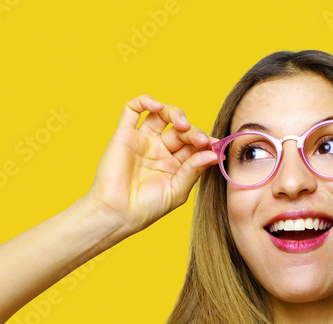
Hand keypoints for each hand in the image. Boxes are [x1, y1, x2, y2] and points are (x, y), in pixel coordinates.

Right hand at [86, 95, 218, 236]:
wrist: (117, 213)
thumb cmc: (146, 208)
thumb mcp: (177, 191)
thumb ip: (194, 170)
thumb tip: (213, 154)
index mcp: (174, 164)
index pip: (194, 145)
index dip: (205, 142)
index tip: (215, 145)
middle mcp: (159, 150)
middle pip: (181, 129)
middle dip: (193, 131)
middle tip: (200, 140)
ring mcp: (142, 141)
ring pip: (161, 115)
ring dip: (176, 113)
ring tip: (182, 124)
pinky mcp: (124, 134)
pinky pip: (132, 109)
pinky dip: (145, 101)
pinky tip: (157, 107)